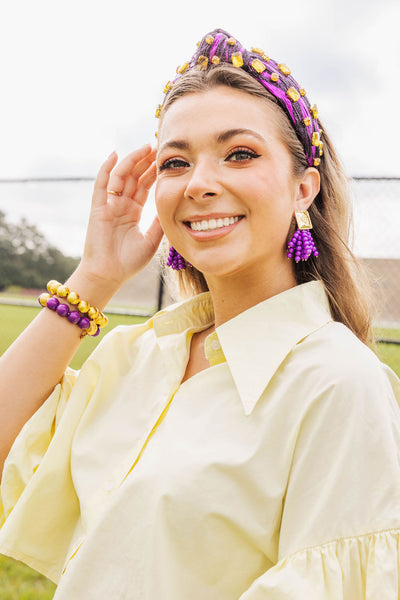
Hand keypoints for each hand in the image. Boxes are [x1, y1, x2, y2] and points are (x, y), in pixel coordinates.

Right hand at [78, 145, 163, 291]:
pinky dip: (106, 168)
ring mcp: (109, 205)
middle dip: (145, 162)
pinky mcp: (98, 208)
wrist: (109, 275)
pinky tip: (115, 154)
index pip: (144, 186)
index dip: (153, 172)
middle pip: (133, 177)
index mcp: (132, 212)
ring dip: (132, 161)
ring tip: (145, 147)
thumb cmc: (128, 262)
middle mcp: (120, 205)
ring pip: (120, 176)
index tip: (166, 160)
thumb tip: (175, 206)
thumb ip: (160, 222)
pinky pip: (101, 184)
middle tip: (158, 146)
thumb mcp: (152, 239)